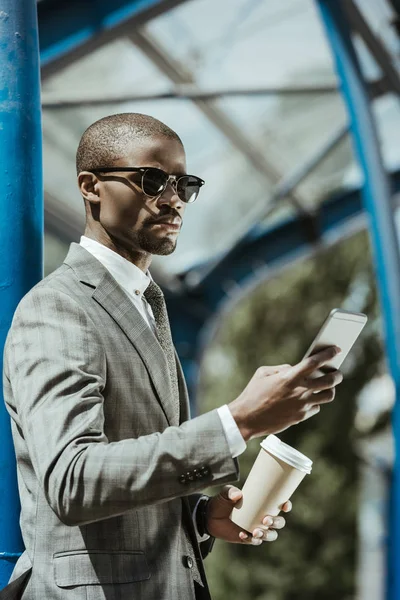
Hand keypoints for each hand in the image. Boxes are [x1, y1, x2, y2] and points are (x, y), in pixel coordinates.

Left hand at [206, 485, 291, 544]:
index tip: (285, 506)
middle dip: (276, 522)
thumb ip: (229, 491)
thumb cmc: (222, 501)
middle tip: (265, 520)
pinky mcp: (249, 538)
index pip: (280, 504)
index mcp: (262, 503)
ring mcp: (257, 528)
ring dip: (267, 534)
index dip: (286, 505)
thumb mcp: (225, 494)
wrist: (210, 517)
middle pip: (279, 522)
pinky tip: (242, 534)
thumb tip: (238, 495)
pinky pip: (256, 541)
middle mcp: (263, 516)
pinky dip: (251, 539)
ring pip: (271, 534)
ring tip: (255, 532)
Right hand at [228, 346, 342, 440]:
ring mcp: (302, 405)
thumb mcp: (263, 373)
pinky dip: (315, 402)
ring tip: (326, 386)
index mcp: (290, 377)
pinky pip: (316, 407)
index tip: (336, 350)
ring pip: (328, 396)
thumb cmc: (253, 393)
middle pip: (330, 381)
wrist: (247, 419)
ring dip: (330, 389)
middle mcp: (300, 391)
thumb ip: (282, 368)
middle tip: (336, 372)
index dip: (328, 354)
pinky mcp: (301, 416)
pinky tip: (308, 399)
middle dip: (337, 375)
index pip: (315, 362)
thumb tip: (294, 368)